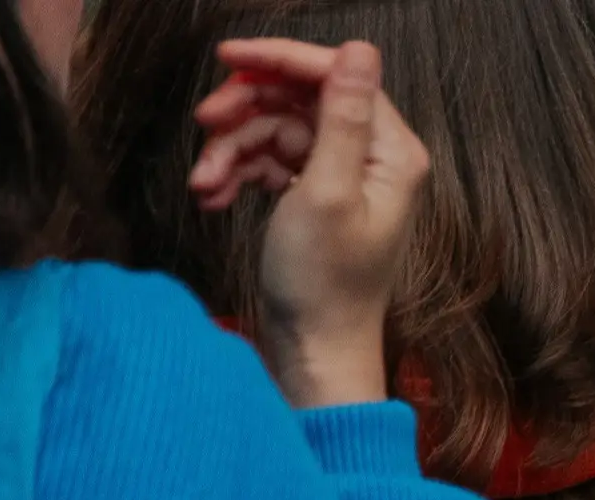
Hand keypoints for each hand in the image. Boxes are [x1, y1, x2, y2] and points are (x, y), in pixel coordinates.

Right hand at [191, 38, 430, 406]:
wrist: (314, 356)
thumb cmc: (323, 287)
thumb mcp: (327, 192)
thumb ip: (343, 117)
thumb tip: (359, 49)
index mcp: (391, 153)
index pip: (334, 76)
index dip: (278, 61)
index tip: (225, 59)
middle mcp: (373, 162)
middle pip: (301, 100)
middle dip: (247, 110)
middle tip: (203, 123)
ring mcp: (343, 183)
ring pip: (277, 133)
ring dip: (233, 150)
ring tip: (203, 183)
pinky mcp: (315, 204)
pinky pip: (271, 166)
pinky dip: (239, 175)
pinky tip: (212, 196)